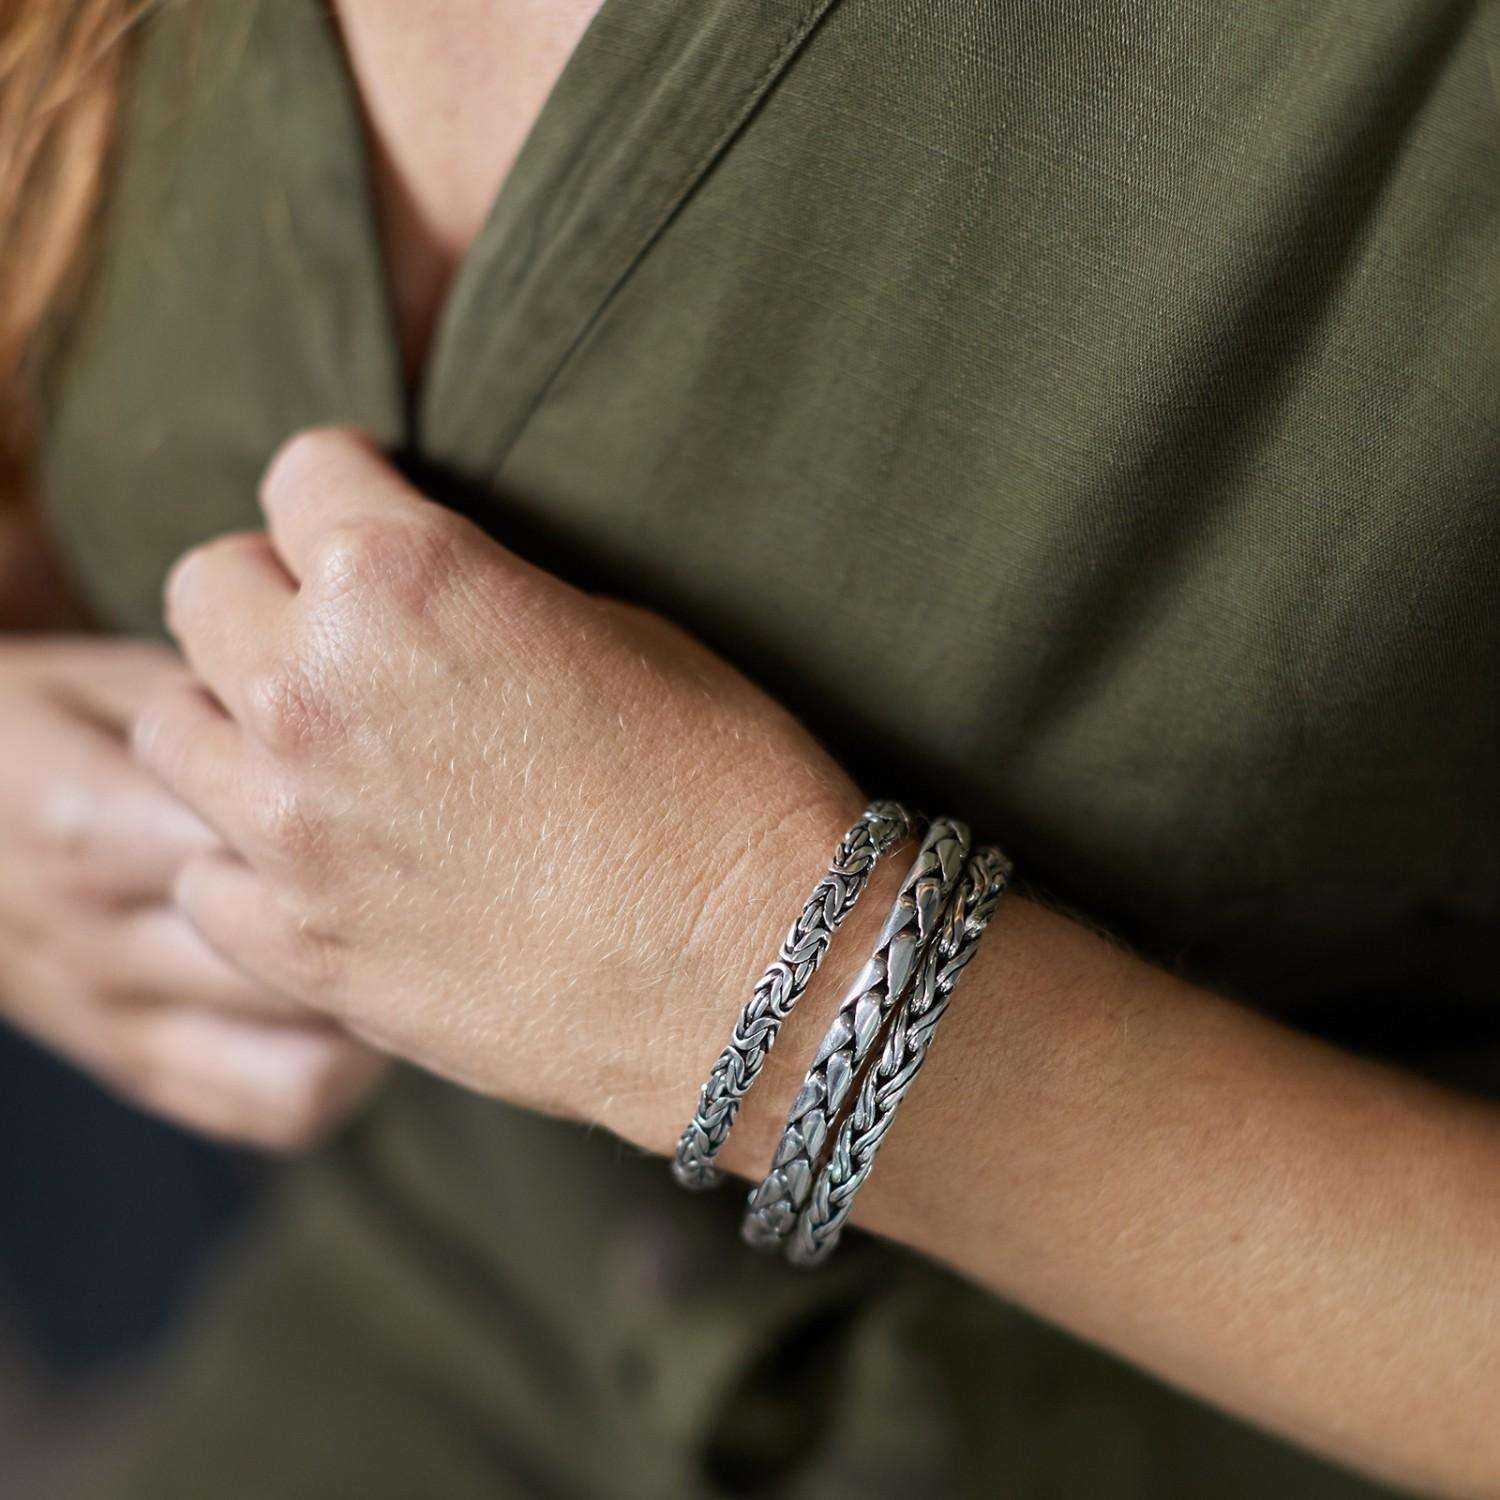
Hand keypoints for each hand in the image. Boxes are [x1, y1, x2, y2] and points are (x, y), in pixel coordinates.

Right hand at [0, 636, 385, 1148]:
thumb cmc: (50, 724)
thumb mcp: (110, 685)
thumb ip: (217, 713)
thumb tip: (360, 723)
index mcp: (83, 825)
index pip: (252, 851)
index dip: (357, 831)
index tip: (433, 798)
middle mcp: (94, 942)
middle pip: (295, 970)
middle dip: (389, 930)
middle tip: (461, 879)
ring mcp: (113, 1023)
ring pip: (298, 1064)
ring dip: (381, 1018)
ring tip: (424, 951)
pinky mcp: (136, 1070)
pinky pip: (269, 1110)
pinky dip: (342, 1075)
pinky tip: (368, 1010)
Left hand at [137, 427, 860, 1150]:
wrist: (762, 977)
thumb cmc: (726, 789)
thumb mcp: (622, 634)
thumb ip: (481, 599)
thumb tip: (428, 604)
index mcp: (400, 580)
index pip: (299, 470)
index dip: (351, 493)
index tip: (379, 525)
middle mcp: (311, 692)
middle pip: (206, 586)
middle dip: (271, 595)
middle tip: (348, 642)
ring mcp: (287, 831)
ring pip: (168, 725)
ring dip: (236, 721)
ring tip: (322, 754)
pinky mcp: (298, 949)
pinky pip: (199, 873)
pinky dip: (245, 858)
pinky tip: (326, 866)